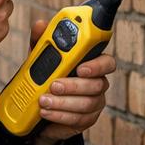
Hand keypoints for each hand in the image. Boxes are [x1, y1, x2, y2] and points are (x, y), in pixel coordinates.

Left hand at [30, 17, 112, 144]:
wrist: (38, 109)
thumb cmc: (45, 78)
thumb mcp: (40, 58)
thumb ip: (42, 41)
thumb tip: (41, 25)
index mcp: (91, 64)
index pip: (107, 62)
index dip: (98, 65)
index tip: (81, 68)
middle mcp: (97, 83)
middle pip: (96, 85)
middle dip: (73, 86)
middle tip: (53, 85)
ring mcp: (94, 103)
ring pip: (87, 104)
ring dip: (63, 103)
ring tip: (43, 101)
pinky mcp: (87, 120)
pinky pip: (79, 120)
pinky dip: (60, 116)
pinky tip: (47, 113)